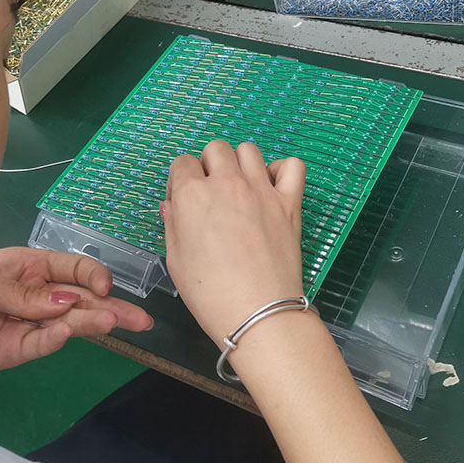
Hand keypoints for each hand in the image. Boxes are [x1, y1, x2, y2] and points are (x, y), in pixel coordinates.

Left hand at [0, 247, 152, 388]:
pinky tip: (70, 334)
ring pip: (71, 322)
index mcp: (30, 266)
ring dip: (95, 323)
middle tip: (142, 320)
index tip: (103, 289)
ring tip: (121, 325)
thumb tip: (67, 301)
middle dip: (112, 306)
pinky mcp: (19, 349)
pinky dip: (59, 340)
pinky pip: (44, 344)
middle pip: (82, 298)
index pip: (73, 267)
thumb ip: (21, 294)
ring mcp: (30, 323)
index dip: (92, 276)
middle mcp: (38, 293)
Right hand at [162, 140, 305, 344]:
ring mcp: (261, 190)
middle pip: (215, 149)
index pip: (183, 163)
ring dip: (240, 163)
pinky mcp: (289, 201)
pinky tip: (271, 187)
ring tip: (240, 187)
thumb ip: (172, 224)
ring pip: (248, 150)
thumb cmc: (212, 295)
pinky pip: (291, 166)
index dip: (181, 181)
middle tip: (211, 192)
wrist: (258, 313)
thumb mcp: (175, 260)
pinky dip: (282, 170)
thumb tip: (173, 205)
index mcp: (193, 196)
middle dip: (209, 166)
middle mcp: (227, 184)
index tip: (185, 200)